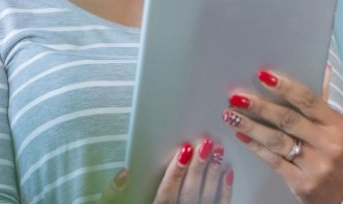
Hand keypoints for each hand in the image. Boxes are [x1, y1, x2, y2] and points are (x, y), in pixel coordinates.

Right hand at [98, 138, 233, 203]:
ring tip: (217, 151)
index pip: (166, 196)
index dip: (176, 173)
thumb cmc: (138, 201)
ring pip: (206, 199)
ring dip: (213, 175)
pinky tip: (227, 172)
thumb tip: (123, 174)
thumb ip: (114, 194)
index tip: (184, 152)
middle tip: (205, 144)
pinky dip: (225, 191)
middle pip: (189, 195)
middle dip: (198, 168)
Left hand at [221, 65, 342, 203]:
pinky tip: (241, 136)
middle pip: (288, 120)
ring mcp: (315, 165)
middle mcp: (328, 144)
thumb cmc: (332, 150)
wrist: (342, 191)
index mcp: (337, 124)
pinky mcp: (302, 183)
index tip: (262, 75)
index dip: (285, 87)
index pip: (308, 100)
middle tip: (237, 96)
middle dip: (260, 106)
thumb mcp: (333, 126)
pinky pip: (273, 161)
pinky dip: (255, 147)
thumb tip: (322, 65)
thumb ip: (322, 98)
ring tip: (231, 115)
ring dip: (251, 126)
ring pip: (277, 141)